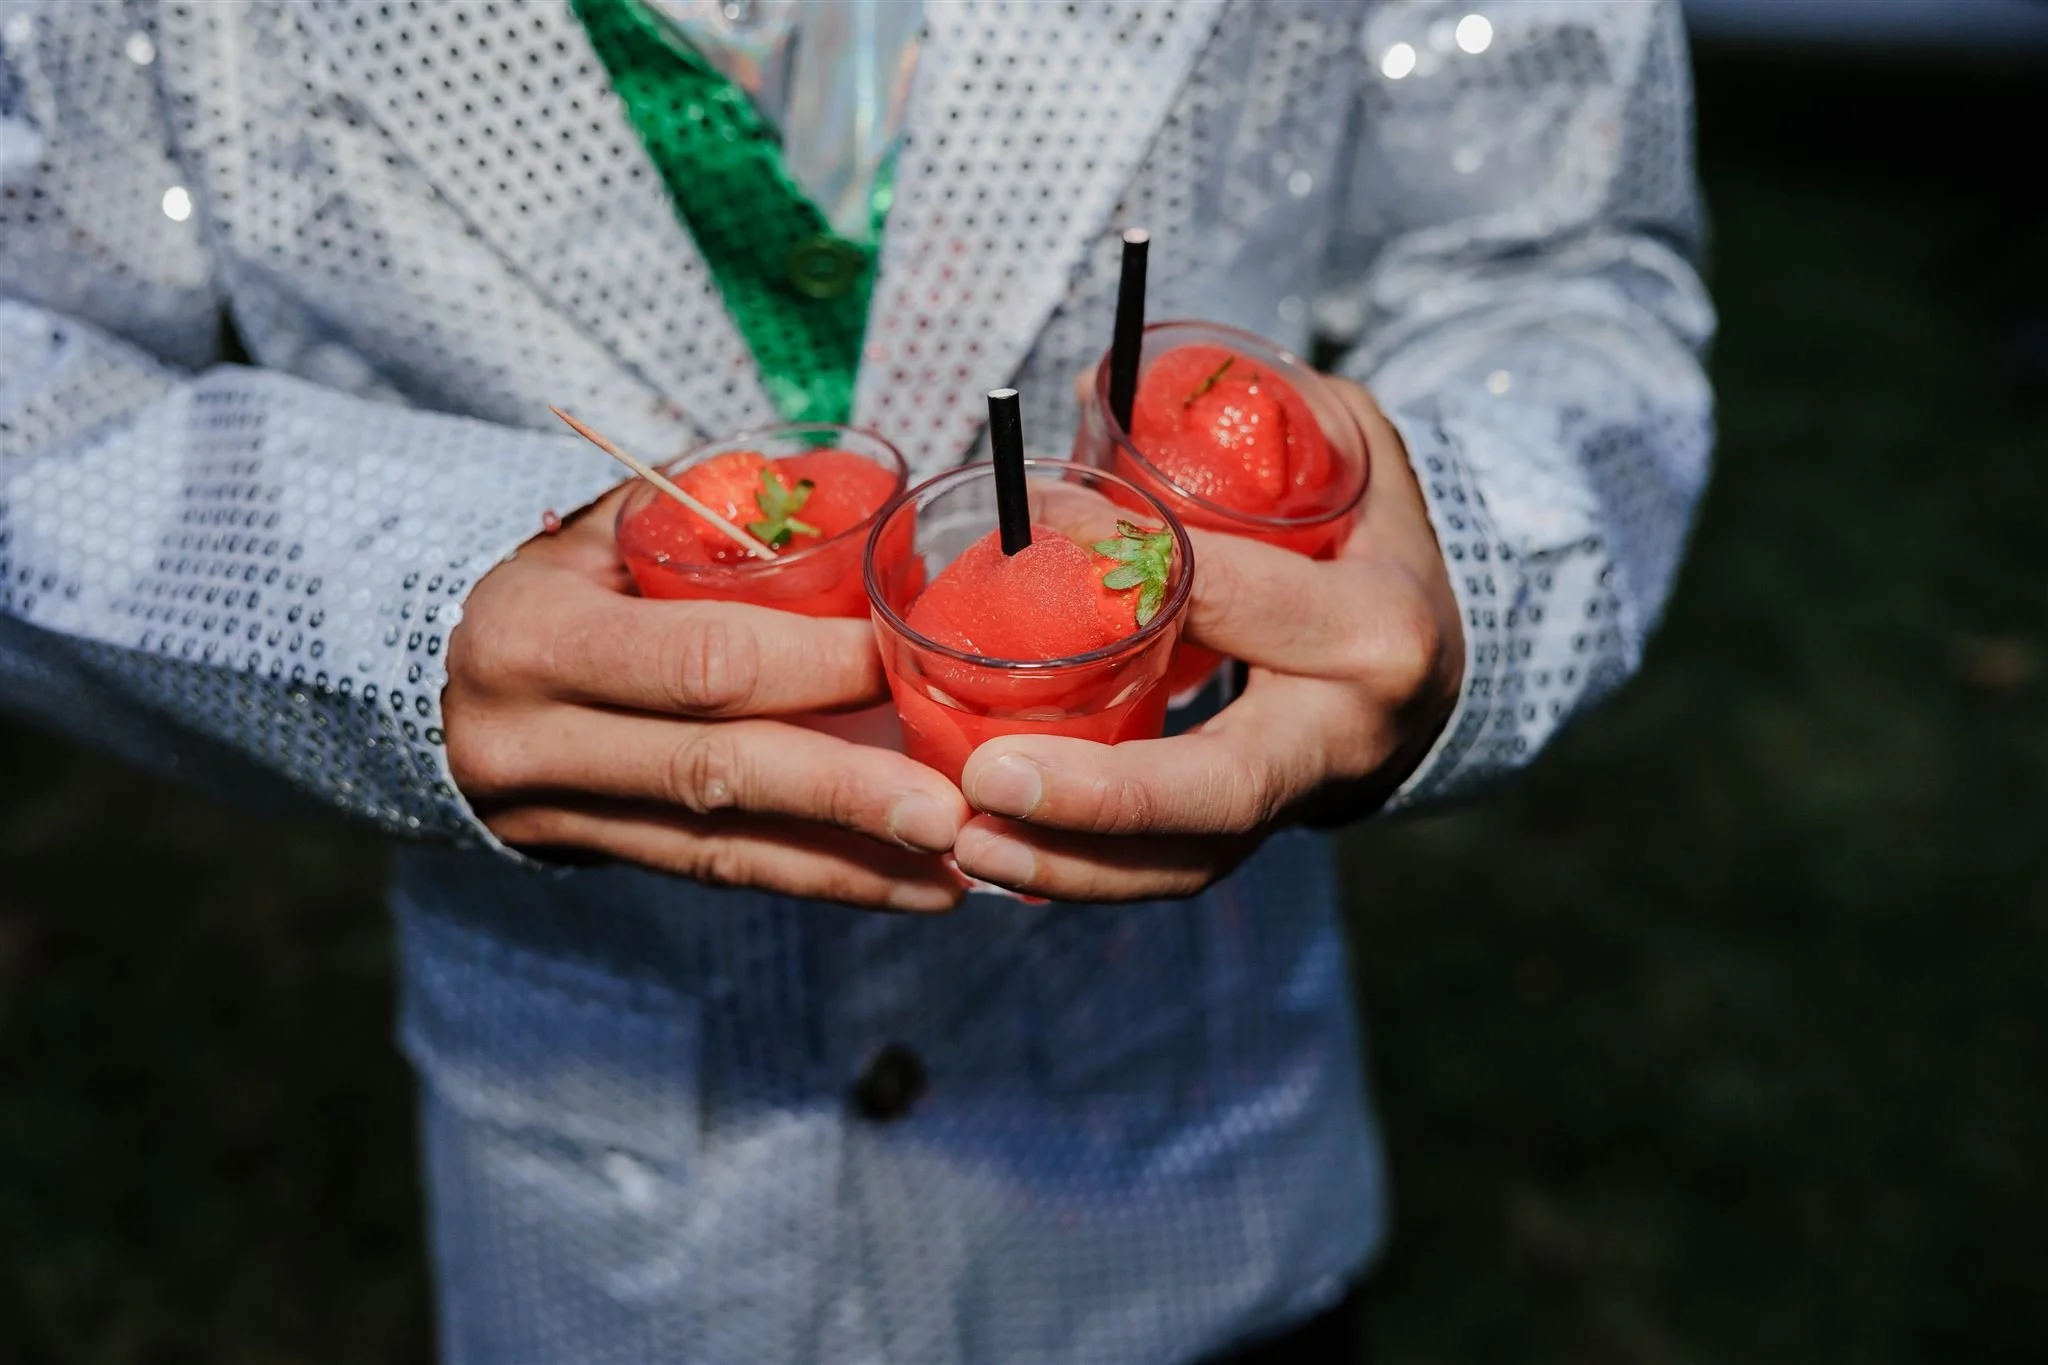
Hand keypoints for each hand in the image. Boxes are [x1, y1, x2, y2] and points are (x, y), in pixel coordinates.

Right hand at [443, 485, 970, 910]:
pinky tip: (902, 885)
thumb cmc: (548, 587)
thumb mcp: (597, 535)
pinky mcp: (594, 859)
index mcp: (539, 636)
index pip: (704, 660)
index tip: (912, 663)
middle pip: (719, 770)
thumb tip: (853, 518)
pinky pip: (718, 872)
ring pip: (724, 847)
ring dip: (851, 864)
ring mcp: (560, 816)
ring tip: (954, 872)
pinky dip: (816, 877)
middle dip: (845, 791)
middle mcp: (538, 741)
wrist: (427, 689)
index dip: (816, 667)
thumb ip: (706, 528)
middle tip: (951, 810)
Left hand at [951, 379, 1462, 900]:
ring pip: (1190, 859)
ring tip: (969, 843)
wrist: (1450, 661)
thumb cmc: (1370, 543)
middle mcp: (1342, 732)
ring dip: (1072, 867)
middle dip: (1100, 798)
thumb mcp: (1347, 459)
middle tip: (984, 784)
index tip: (1029, 530)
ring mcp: (1303, 799)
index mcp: (1371, 627)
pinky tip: (1001, 859)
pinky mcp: (1260, 834)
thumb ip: (1248, 426)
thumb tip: (1078, 420)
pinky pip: (1173, 871)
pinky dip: (1084, 876)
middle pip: (1218, 786)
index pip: (1231, 598)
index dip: (1125, 565)